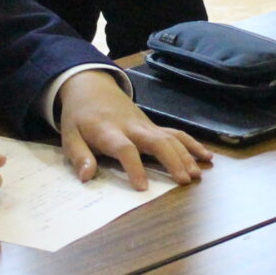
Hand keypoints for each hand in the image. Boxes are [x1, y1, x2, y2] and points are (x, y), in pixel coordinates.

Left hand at [56, 70, 213, 189]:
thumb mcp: (69, 136)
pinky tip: (206, 156)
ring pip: (170, 138)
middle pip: (156, 141)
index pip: (125, 148)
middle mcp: (132, 127)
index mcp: (109, 131)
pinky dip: (192, 144)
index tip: (142, 187)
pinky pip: (175, 134)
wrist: (91, 87)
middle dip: (172, 160)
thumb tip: (86, 176)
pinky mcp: (153, 126)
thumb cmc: (80, 116)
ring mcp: (145, 125)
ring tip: (197, 175)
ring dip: (186, 155)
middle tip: (184, 180)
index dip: (134, 167)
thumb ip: (79, 156)